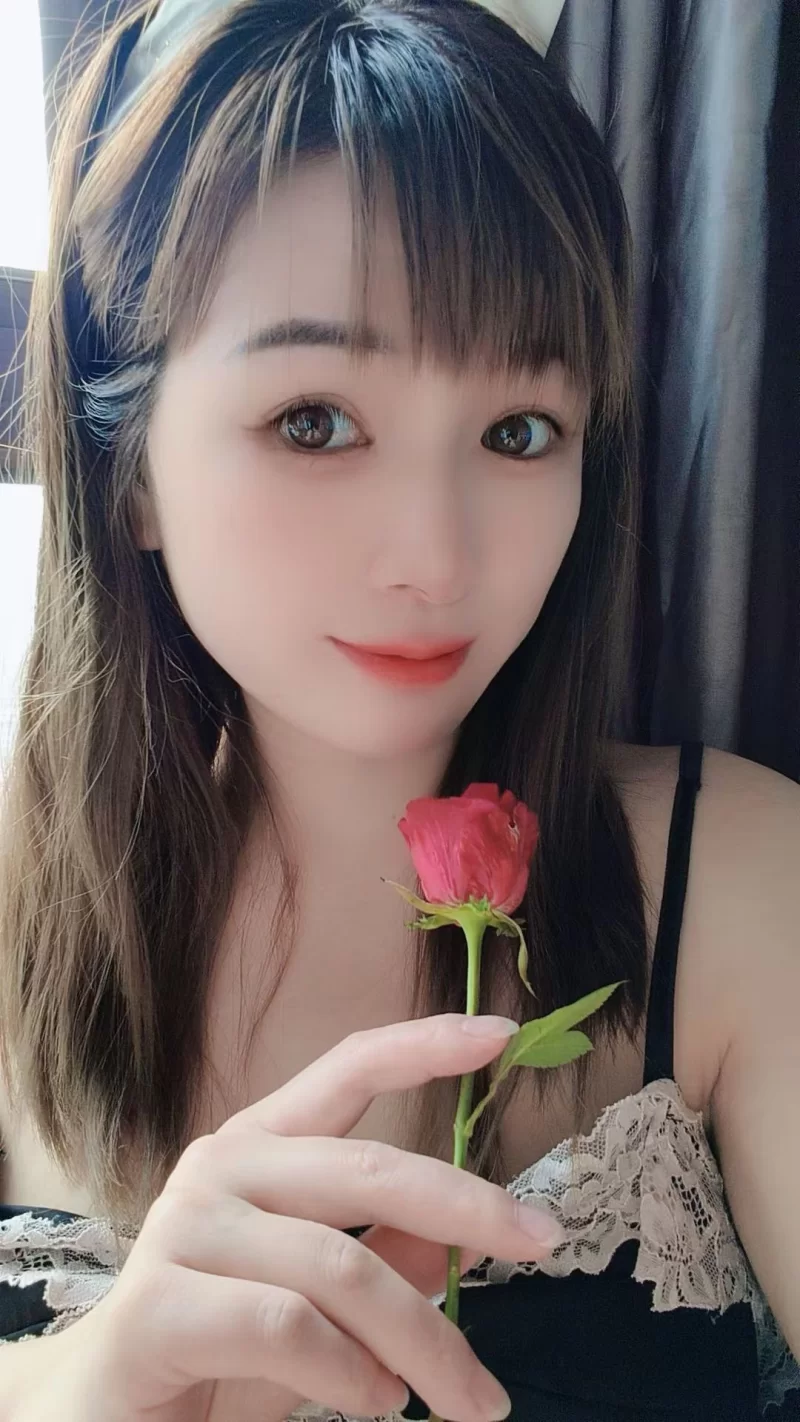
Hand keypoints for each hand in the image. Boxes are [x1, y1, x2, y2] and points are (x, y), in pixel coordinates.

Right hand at [42, 1014, 561, 1421]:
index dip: (425, 1044)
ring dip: (423, 1340)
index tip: (502, 1034)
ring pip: (343, 1267)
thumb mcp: (322, 1303)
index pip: (348, 1067)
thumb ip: (385, 1257)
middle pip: (370, 1169)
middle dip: (470, 1206)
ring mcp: (186, 1229)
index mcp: (261, 1146)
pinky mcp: (158, 1306)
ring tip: (459, 1396)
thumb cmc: (219, 1353)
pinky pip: (288, 1326)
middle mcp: (222, 1166)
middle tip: (544, 1241)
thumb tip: (470, 1230)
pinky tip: (374, 1400)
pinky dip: (352, 1373)